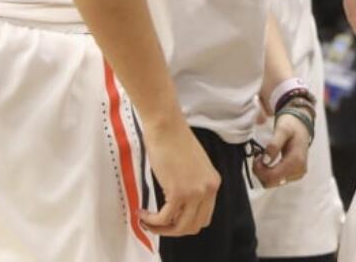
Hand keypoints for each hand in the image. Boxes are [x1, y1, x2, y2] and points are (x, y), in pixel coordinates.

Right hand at [141, 118, 220, 235]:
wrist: (166, 126)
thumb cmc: (174, 141)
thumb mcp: (192, 167)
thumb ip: (192, 186)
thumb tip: (178, 207)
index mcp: (213, 183)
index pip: (204, 216)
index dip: (185, 222)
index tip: (170, 220)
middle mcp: (208, 189)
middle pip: (194, 226)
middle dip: (173, 230)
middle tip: (156, 224)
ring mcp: (195, 192)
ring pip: (180, 227)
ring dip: (162, 229)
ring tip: (147, 221)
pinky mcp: (178, 191)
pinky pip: (164, 218)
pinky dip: (151, 221)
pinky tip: (142, 213)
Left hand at [253, 112, 309, 188]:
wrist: (301, 127)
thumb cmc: (291, 127)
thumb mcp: (282, 130)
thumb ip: (274, 144)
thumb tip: (266, 161)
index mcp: (296, 161)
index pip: (272, 176)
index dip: (260, 170)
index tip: (257, 157)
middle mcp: (298, 171)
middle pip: (271, 182)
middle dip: (261, 172)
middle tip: (258, 157)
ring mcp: (297, 174)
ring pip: (273, 183)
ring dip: (264, 173)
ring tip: (265, 158)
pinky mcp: (294, 175)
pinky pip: (277, 180)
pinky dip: (270, 173)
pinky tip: (270, 162)